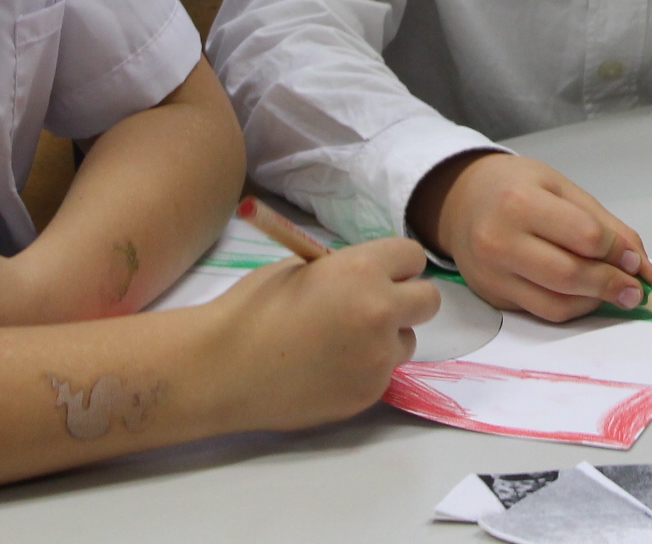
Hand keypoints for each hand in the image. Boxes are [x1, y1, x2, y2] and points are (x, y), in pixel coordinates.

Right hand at [206, 238, 439, 428]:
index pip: (413, 256)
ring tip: (339, 343)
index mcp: (361, 271)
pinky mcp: (369, 394)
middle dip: (405, 299)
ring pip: (406, 341)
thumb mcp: (302, 269)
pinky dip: (364, 369)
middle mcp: (380, 312)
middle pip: (428, 300)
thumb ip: (346, 271)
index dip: (394, 265)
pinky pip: (383, 373)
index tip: (378, 273)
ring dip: (386, 338)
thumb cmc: (253, 308)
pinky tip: (325, 369)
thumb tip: (371, 278)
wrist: (223, 368)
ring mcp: (378, 358)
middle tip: (373, 306)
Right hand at [411, 152, 651, 322]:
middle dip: (612, 285)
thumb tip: (644, 268)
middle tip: (636, 289)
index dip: (620, 253)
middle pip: (570, 276)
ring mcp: (492, 274)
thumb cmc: (516, 187)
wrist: (462, 201)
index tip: (637, 261)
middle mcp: (500, 241)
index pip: (585, 237)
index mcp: (520, 202)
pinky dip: (573, 308)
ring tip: (614, 292)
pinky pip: (542, 312)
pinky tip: (585, 295)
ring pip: (557, 304)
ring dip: (595, 303)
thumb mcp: (562, 189)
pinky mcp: (492, 296)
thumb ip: (605, 226)